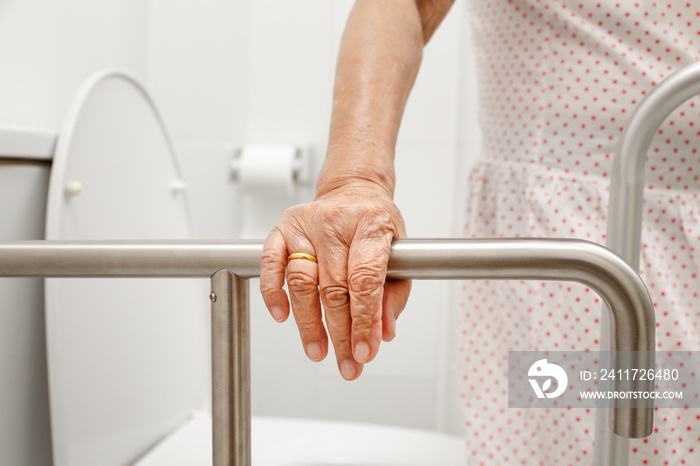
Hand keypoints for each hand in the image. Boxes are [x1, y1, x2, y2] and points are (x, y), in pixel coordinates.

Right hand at [260, 184, 410, 380]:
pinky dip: (272, 292)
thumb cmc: (374, 225)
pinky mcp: (282, 228)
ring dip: (308, 323)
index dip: (364, 320)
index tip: (364, 351)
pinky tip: (281, 316)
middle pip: (334, 287)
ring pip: (301, 282)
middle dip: (340, 333)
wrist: (352, 192)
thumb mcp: (399, 253)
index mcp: (371, 225)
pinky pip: (270, 263)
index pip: (365, 279)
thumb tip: (383, 334)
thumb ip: (393, 294)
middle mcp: (336, 223)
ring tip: (318, 351)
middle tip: (346, 364)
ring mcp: (305, 225)